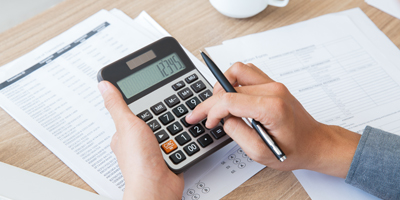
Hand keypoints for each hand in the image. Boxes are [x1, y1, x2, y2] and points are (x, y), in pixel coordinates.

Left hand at [98, 81, 183, 199]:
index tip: (150, 97)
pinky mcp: (167, 156)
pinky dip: (180, 139)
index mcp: (123, 135)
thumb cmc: (139, 163)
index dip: (142, 103)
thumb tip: (104, 86)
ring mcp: (152, 150)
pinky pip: (177, 141)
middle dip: (161, 116)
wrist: (158, 187)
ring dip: (172, 128)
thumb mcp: (127, 125)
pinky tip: (180, 138)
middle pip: (151, 119)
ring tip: (173, 126)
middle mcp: (136, 143)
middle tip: (165, 113)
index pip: (131, 111)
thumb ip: (117, 105)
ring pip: (165, 129)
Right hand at [186, 62, 360, 177]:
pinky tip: (231, 97)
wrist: (315, 143)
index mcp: (272, 108)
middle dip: (211, 101)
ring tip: (217, 104)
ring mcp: (274, 84)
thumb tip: (223, 118)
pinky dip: (234, 82)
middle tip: (200, 113)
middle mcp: (273, 90)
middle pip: (230, 84)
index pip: (229, 100)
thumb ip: (237, 133)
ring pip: (238, 70)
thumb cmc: (294, 150)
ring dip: (223, 85)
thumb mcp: (260, 153)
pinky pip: (247, 73)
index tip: (205, 121)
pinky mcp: (273, 84)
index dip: (211, 111)